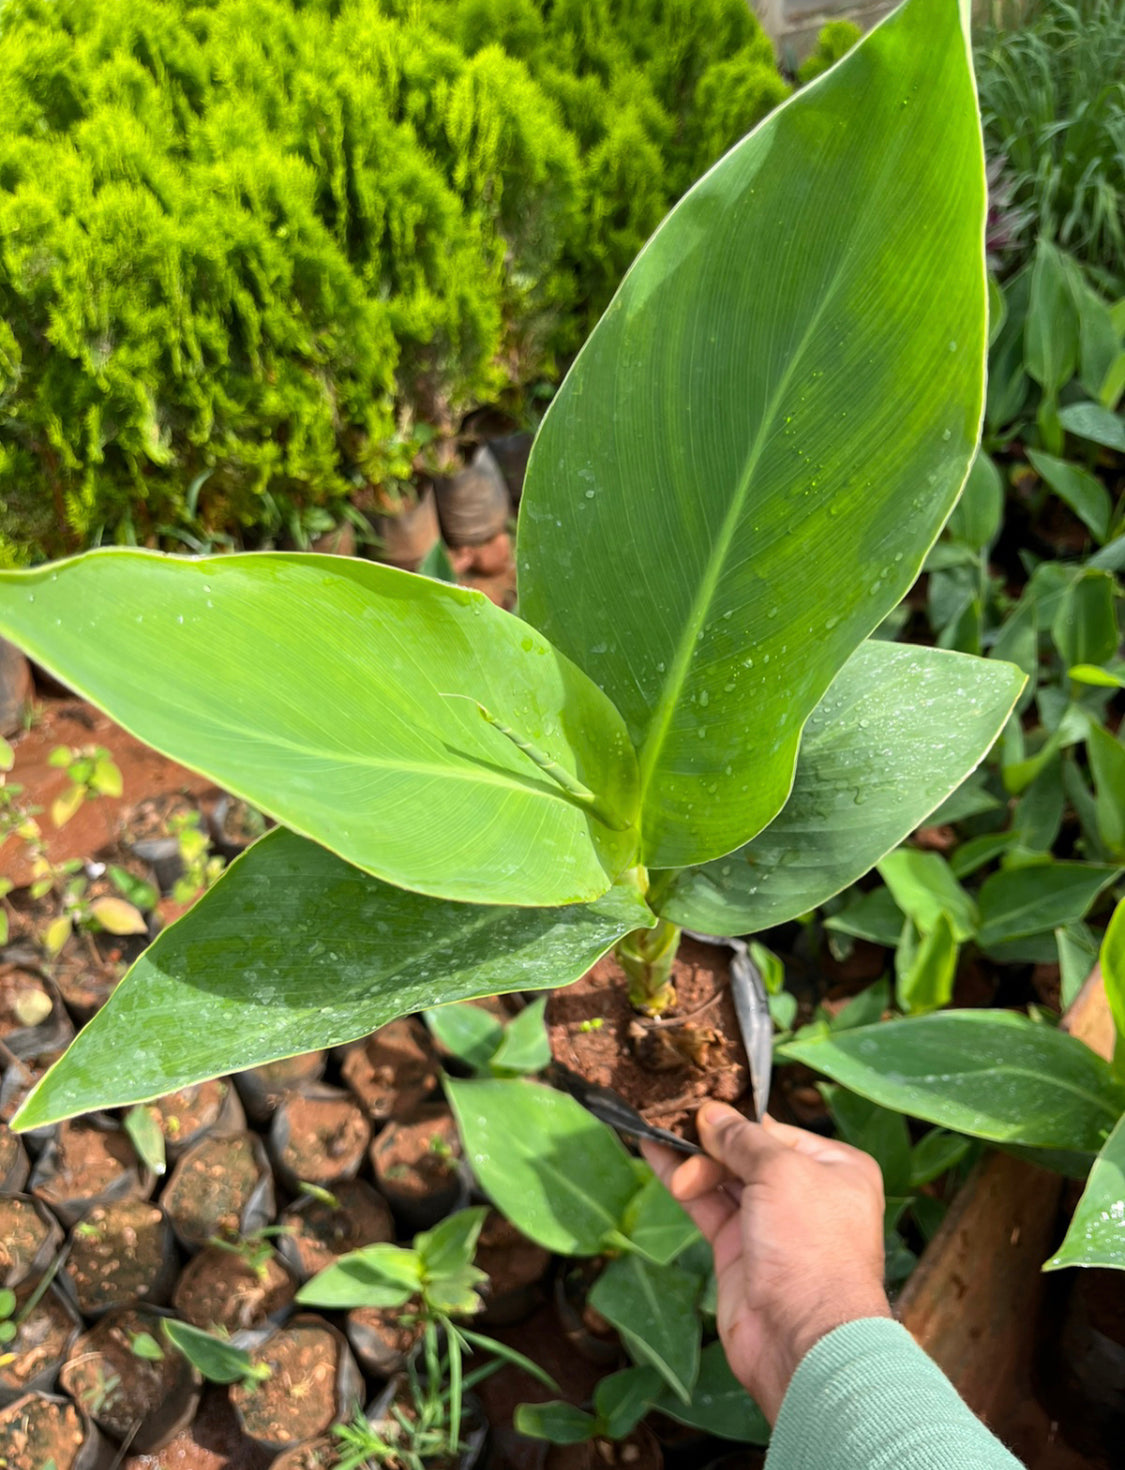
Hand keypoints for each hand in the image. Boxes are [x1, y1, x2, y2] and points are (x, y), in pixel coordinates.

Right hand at [642, 1103, 890, 1423]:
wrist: (802, 1338)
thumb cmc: (811, 1247)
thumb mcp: (781, 1172)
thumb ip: (743, 1139)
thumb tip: (712, 1113)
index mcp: (835, 1169)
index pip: (777, 1131)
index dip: (738, 1120)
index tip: (700, 1103)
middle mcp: (804, 1194)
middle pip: (747, 1153)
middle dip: (710, 1140)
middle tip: (673, 1123)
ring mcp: (769, 1224)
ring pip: (722, 1177)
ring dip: (690, 1157)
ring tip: (654, 1131)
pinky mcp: (737, 1250)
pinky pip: (705, 1204)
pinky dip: (681, 1180)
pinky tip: (655, 1153)